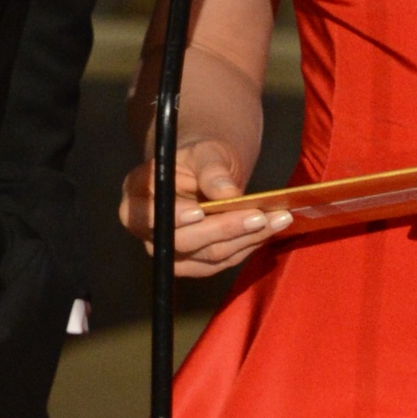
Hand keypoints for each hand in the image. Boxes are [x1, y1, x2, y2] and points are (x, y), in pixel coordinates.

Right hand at [118, 136, 290, 276]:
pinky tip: (268, 231)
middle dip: (224, 229)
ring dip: (245, 240)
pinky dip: (247, 247)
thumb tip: (227, 193)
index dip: (173, 217)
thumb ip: (212, 169)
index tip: (200, 212)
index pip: (149, 213)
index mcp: (138, 193)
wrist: (205, 173)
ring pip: (207, 256)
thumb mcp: (206, 152)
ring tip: (278, 220)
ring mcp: (169, 251)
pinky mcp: (192, 264)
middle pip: (183, 240)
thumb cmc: (201, 158)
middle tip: (260, 216)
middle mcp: (146, 229)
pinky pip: (221, 263)